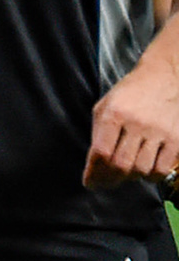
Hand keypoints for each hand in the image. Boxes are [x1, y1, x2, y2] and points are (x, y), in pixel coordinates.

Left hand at [87, 60, 178, 187]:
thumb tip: (94, 166)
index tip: (91, 183)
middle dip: (110, 179)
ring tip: (126, 173)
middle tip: (107, 182)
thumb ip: (98, 134)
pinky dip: (152, 176)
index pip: (101, 153)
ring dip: (131, 177)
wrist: (163, 77)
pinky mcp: (177, 137)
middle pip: (121, 165)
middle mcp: (137, 123)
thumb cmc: (129, 94)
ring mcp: (159, 131)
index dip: (94, 173)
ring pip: (141, 169)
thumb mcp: (105, 107)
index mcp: (114, 114)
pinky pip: (163, 169)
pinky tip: (146, 170)